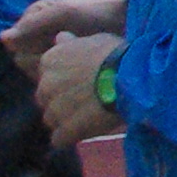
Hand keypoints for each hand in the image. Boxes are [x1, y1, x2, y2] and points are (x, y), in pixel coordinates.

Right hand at [3, 0, 127, 79]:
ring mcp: (49, 50)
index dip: (33, 49)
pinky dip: (61, 75)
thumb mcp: (65, 12)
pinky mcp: (62, 63)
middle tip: (66, 54)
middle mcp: (36, 35)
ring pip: (36, 70)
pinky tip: (77, 69)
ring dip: (52, 69)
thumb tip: (3, 38)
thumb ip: (34, 24)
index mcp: (32, 18)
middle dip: (43, 61)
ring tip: (74, 59)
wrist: (125, 23)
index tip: (53, 46)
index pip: (17, 45)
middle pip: (24, 60)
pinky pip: (50, 77)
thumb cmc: (95, 13)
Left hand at [33, 32, 121, 146]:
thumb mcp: (94, 40)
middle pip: (46, 98)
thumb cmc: (116, 55)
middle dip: (61, 100)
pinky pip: (60, 138)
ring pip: (52, 119)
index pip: (47, 74)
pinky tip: (87, 129)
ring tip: (89, 115)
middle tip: (87, 98)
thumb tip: (59, 38)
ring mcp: (53, 109)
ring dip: (66, 119)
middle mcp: (45, 84)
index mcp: (50, 60)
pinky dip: (71, 136)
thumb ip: (73, 44)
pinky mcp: (65, 130)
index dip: (65, 79)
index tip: (82, 80)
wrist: (131, 79)